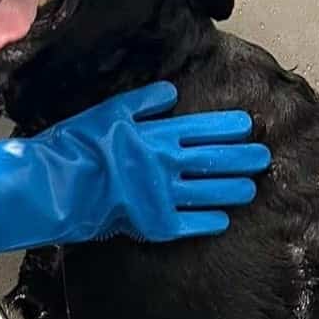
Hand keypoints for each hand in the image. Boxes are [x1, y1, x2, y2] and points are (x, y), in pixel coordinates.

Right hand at [0, 81, 269, 252]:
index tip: (248, 126)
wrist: (55, 187)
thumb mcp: (106, 113)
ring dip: (231, 188)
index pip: (200, 130)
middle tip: (263, 157)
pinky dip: (207, 221)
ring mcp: (162, 197)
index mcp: (155, 136)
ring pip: (207, 192)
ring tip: (251, 187)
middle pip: (212, 161)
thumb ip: (142, 104)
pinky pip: (187, 224)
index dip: (226, 129)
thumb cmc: (75, 147)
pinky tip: (223, 220)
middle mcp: (165, 166)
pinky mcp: (152, 224)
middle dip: (240, 158)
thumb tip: (170, 94)